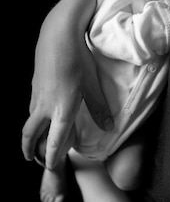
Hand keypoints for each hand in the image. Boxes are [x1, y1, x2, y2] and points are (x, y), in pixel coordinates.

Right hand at [22, 6, 112, 169]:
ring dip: (30, 134)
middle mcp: (44, 105)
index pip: (54, 140)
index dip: (52, 156)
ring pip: (29, 120)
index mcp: (61, 109)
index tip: (51, 168)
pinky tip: (42, 115)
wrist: (57, 34)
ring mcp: (36, 94)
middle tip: (32, 159)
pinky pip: (31, 107)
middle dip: (29, 149)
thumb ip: (100, 108)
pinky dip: (33, 118)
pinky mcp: (34, 84)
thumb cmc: (78, 59)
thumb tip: (109, 127)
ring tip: (35, 141)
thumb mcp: (93, 84)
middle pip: (30, 134)